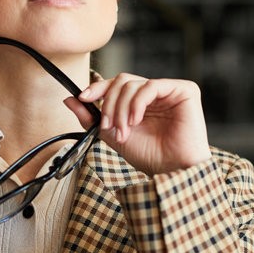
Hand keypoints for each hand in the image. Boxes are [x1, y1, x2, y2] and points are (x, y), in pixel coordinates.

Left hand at [66, 74, 211, 174]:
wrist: (173, 170)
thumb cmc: (150, 156)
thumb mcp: (112, 135)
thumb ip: (92, 117)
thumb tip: (69, 99)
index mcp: (141, 101)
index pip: (116, 84)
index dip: (98, 88)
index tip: (83, 98)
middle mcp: (155, 93)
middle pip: (122, 81)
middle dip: (109, 104)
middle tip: (109, 126)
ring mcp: (169, 90)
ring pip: (132, 84)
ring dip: (121, 108)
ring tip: (124, 130)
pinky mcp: (184, 90)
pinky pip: (151, 86)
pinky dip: (137, 103)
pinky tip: (135, 121)